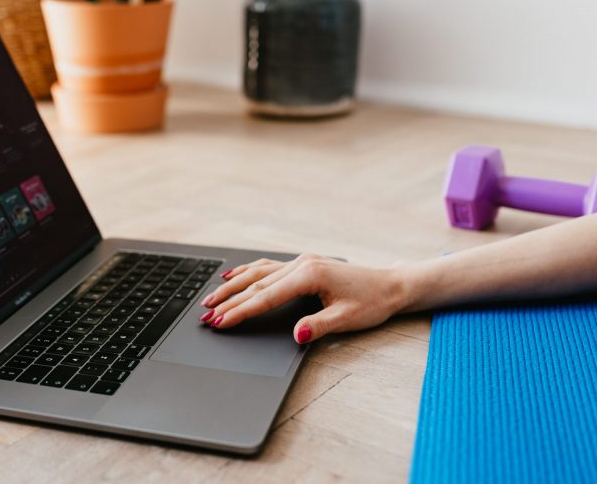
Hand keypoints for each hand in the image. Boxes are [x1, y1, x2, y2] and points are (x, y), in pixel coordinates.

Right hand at [199, 254, 406, 343]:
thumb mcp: (348, 319)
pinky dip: (248, 272)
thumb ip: (319, 326)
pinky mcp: (304, 264)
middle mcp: (302, 264)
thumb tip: (296, 334)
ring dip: (232, 286)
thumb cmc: (372, 302)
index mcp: (310, 275)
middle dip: (228, 301)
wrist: (391, 285)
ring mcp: (301, 262)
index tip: (221, 322)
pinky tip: (233, 275)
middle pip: (256, 284)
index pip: (266, 298)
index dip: (241, 312)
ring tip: (210, 299)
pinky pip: (268, 267)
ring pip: (258, 273)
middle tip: (205, 316)